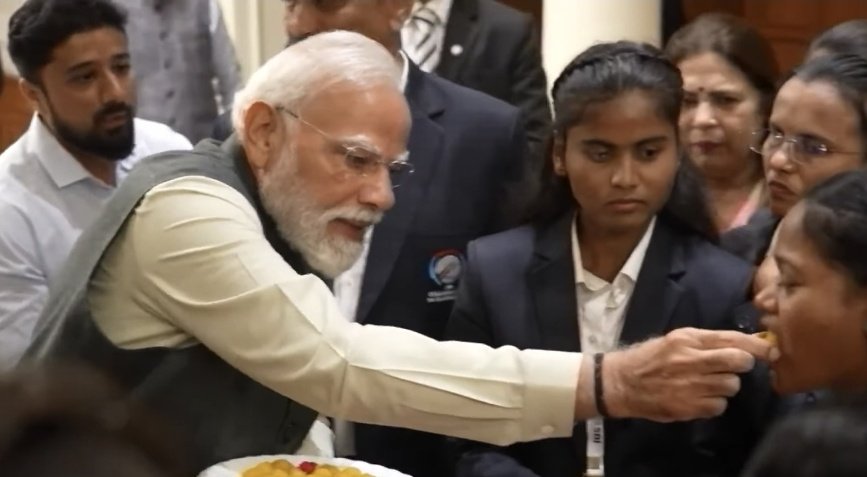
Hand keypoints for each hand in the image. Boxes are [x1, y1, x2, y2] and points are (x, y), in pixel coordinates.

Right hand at [601, 327, 771, 421]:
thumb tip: (743, 345)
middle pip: (738, 361)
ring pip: (731, 385)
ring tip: (710, 384)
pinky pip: (719, 406)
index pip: (732, 339)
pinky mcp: (688, 406)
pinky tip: (700, 398)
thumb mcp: (675, 340)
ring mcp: (690, 384)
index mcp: (688, 339)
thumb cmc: (651, 358)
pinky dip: (714, 403)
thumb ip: (705, 342)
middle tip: (735, 367)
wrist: (622, 382)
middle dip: (743, 364)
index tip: (771, 350)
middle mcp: (691, 359)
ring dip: (725, 386)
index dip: (757, 346)